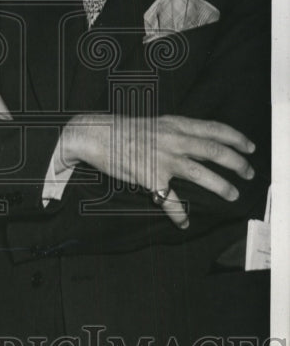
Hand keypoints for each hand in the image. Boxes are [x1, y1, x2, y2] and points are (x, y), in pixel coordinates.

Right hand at [62, 114, 255, 229]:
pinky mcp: (150, 177)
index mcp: (176, 125)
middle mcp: (174, 140)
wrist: (96, 134)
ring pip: (202, 174)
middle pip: (216, 152)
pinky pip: (170, 200)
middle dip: (238, 164)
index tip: (250, 147)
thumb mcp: (156, 123)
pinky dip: (179, 214)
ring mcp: (163, 158)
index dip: (237, 138)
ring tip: (232, 194)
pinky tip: (184, 222)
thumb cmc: (123, 129)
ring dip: (221, 187)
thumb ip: (177, 131)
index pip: (215, 129)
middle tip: (248, 173)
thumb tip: (197, 141)